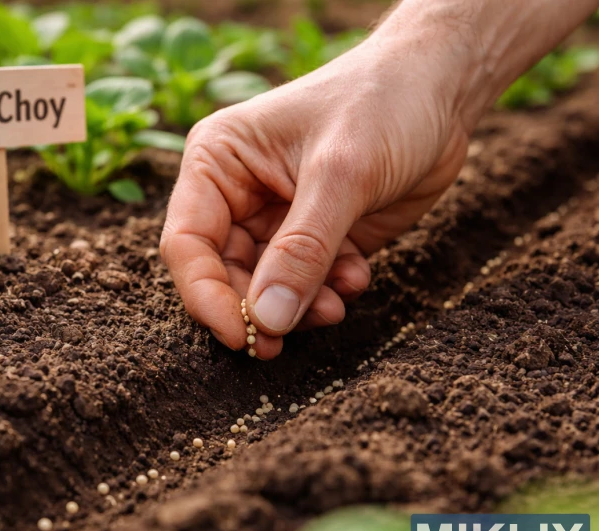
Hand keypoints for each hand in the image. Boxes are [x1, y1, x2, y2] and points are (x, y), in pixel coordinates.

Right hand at [160, 37, 471, 359]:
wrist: (441, 87)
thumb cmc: (382, 104)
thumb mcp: (341, 175)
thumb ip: (302, 252)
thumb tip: (266, 322)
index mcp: (218, 163)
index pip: (188, 243)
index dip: (205, 295)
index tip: (241, 336)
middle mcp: (236, 194)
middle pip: (222, 274)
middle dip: (257, 309)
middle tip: (281, 345)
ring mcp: (275, 219)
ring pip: (264, 289)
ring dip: (298, 307)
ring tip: (336, 305)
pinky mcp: (315, 239)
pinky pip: (306, 286)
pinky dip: (328, 294)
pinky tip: (357, 275)